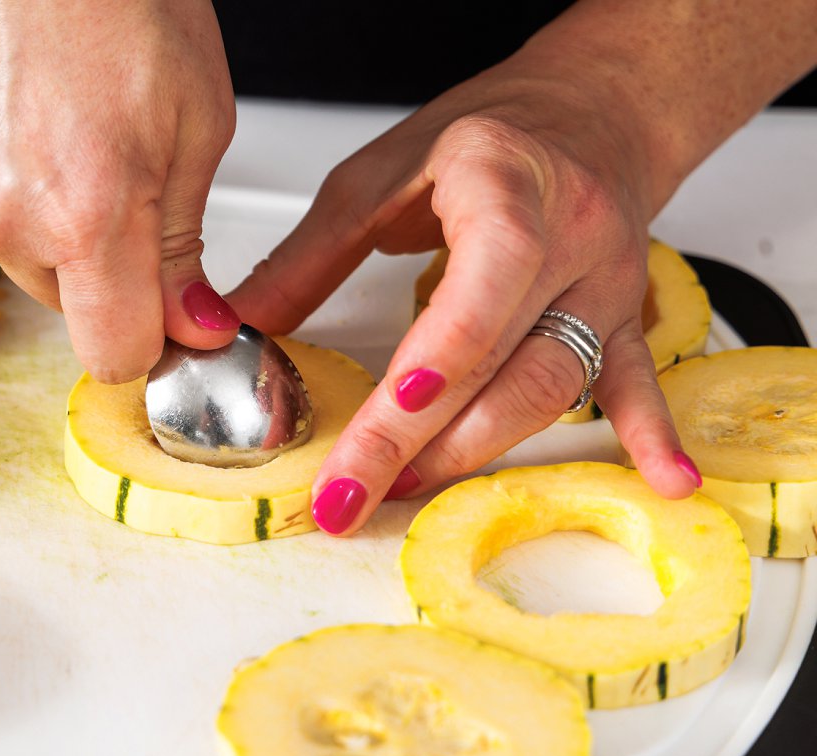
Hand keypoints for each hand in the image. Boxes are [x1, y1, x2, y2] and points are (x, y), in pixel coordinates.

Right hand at [0, 0, 239, 382]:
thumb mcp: (196, 125)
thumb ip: (184, 244)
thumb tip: (191, 327)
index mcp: (88, 215)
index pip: (115, 353)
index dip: (150, 336)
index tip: (167, 309)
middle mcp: (2, 217)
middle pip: (66, 304)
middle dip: (102, 264)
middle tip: (120, 174)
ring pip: (15, 255)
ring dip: (44, 221)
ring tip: (63, 131)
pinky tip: (15, 119)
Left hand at [227, 53, 703, 535]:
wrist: (584, 111)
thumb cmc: (485, 136)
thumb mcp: (377, 176)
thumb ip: (308, 258)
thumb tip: (241, 326)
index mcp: (504, 184)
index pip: (471, 297)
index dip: (424, 379)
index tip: (368, 442)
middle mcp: (569, 234)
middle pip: (502, 360)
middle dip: (422, 441)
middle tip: (353, 493)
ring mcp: (604, 280)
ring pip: (552, 384)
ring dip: (476, 450)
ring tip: (405, 487)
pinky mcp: (624, 313)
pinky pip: (635, 377)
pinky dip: (645, 431)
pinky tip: (665, 477)